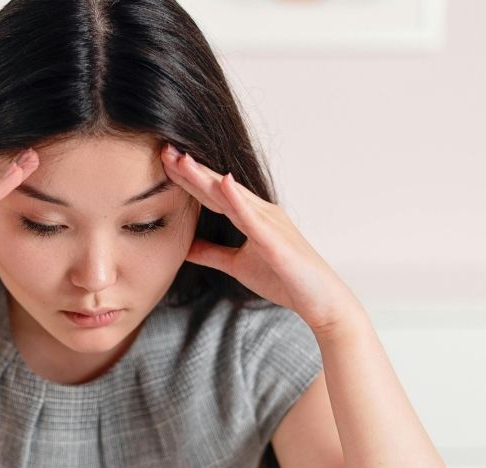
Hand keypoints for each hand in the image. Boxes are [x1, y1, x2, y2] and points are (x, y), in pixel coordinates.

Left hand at [160, 143, 362, 334]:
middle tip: (164, 149)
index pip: (212, 194)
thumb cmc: (285, 280)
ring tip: (183, 159)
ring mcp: (270, 223)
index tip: (163, 162)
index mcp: (251, 216)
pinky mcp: (276, 241)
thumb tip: (184, 247)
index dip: (188, 178)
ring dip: (206, 177)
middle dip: (190, 169)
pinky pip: (253, 218)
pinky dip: (237, 199)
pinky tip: (223, 182)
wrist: (321, 301)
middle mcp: (261, 212)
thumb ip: (212, 254)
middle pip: (218, 187)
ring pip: (232, 196)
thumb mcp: (237, 265)